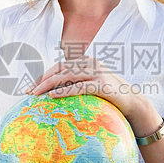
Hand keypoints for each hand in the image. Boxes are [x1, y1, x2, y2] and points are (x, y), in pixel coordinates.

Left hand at [28, 55, 160, 136]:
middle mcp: (91, 63)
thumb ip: (77, 82)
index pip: (60, 65)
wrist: (134, 101)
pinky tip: (52, 97)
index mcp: (86, 61)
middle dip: (42, 79)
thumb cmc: (110, 95)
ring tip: (36, 94)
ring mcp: (97, 73)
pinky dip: (64, 91)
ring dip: (48, 85)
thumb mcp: (92, 84)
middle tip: (29, 91)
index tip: (32, 86)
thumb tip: (54, 91)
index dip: (44, 75)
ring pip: (66, 75)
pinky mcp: (102, 85)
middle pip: (60, 68)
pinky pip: (79, 87)